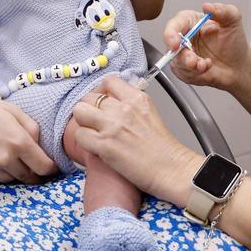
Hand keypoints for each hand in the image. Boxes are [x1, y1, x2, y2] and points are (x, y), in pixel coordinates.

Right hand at [0, 90, 57, 183]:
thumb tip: (38, 143)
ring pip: (13, 179)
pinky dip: (0, 170)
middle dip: (35, 172)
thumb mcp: (10, 109)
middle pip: (30, 177)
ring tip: (13, 159)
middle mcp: (6, 158)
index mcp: (19, 141)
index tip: (52, 166)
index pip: (44, 166)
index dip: (51, 168)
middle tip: (36, 166)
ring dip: (17, 172)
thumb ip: (30, 126)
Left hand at [72, 76, 201, 203]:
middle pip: (89, 96)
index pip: (108, 81)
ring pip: (79, 111)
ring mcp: (113, 126)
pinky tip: (95, 147)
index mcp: (137, 98)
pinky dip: (84, 142)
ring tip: (93, 133)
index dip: (101, 92)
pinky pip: (79, 135)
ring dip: (83, 123)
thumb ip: (131, 103)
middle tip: (95, 121)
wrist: (171, 169)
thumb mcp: (150, 113)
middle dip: (89, 108)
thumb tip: (113, 100)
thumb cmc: (163, 148)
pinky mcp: (105, 145)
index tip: (102, 102)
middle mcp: (124, 108)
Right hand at [164, 3, 250, 92]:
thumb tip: (208, 6)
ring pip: (176, 61)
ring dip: (190, 66)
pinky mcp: (184, 70)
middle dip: (181, 54)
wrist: (238, 65)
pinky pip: (183, 73)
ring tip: (204, 65)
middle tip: (192, 60)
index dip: (171, 33)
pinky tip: (206, 68)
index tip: (175, 42)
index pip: (175, 24)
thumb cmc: (234, 42)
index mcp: (191, 22)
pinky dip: (195, 73)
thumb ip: (223, 10)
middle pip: (171, 45)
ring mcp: (183, 54)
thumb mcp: (233, 21)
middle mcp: (184, 37)